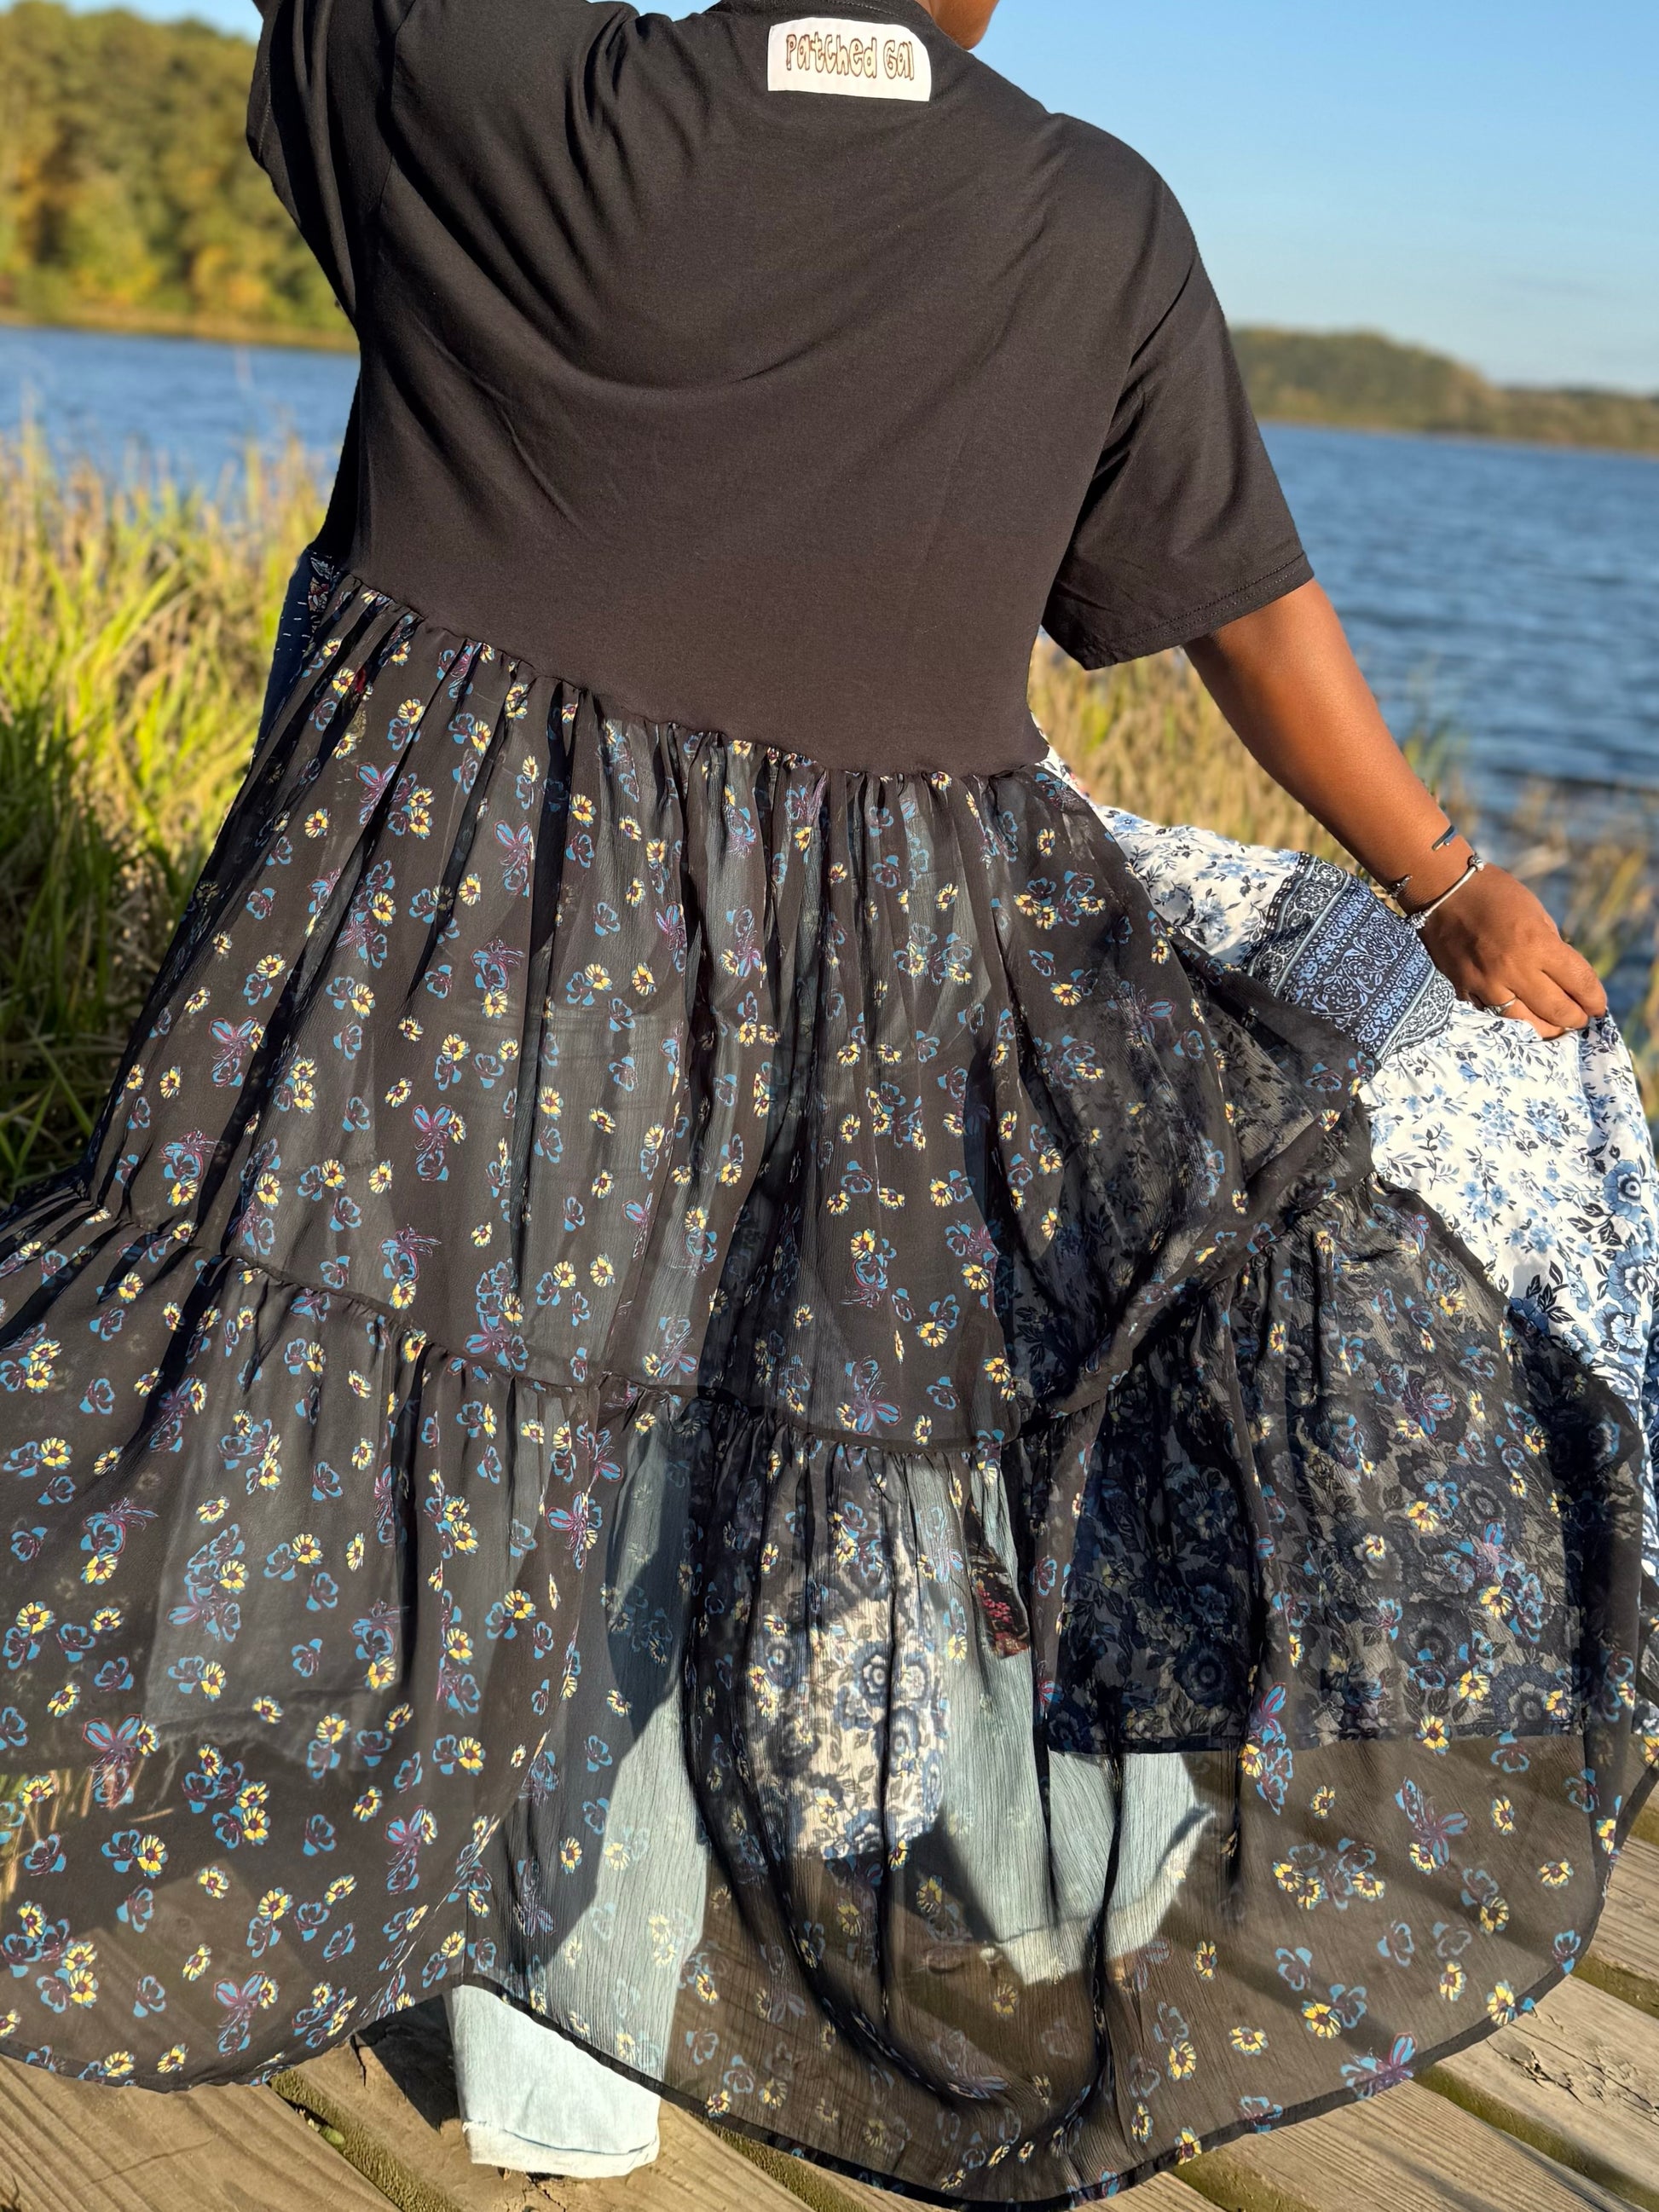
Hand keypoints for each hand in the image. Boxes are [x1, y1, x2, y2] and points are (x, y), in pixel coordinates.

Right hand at [1415, 865, 1607, 1038]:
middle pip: (1556, 1010)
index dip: (1594, 999)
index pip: (1579, 982)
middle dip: (1574, 1019)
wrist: (1443, 891)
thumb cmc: (1495, 894)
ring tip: (1553, 1026)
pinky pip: (1491, 1015)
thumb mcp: (1536, 913)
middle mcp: (1513, 969)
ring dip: (1545, 1028)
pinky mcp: (1463, 989)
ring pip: (1523, 1023)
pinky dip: (1509, 1019)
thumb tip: (1566, 978)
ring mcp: (1485, 983)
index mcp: (1536, 944)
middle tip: (1579, 1019)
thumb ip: (1552, 947)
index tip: (1598, 1006)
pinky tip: (1520, 1017)